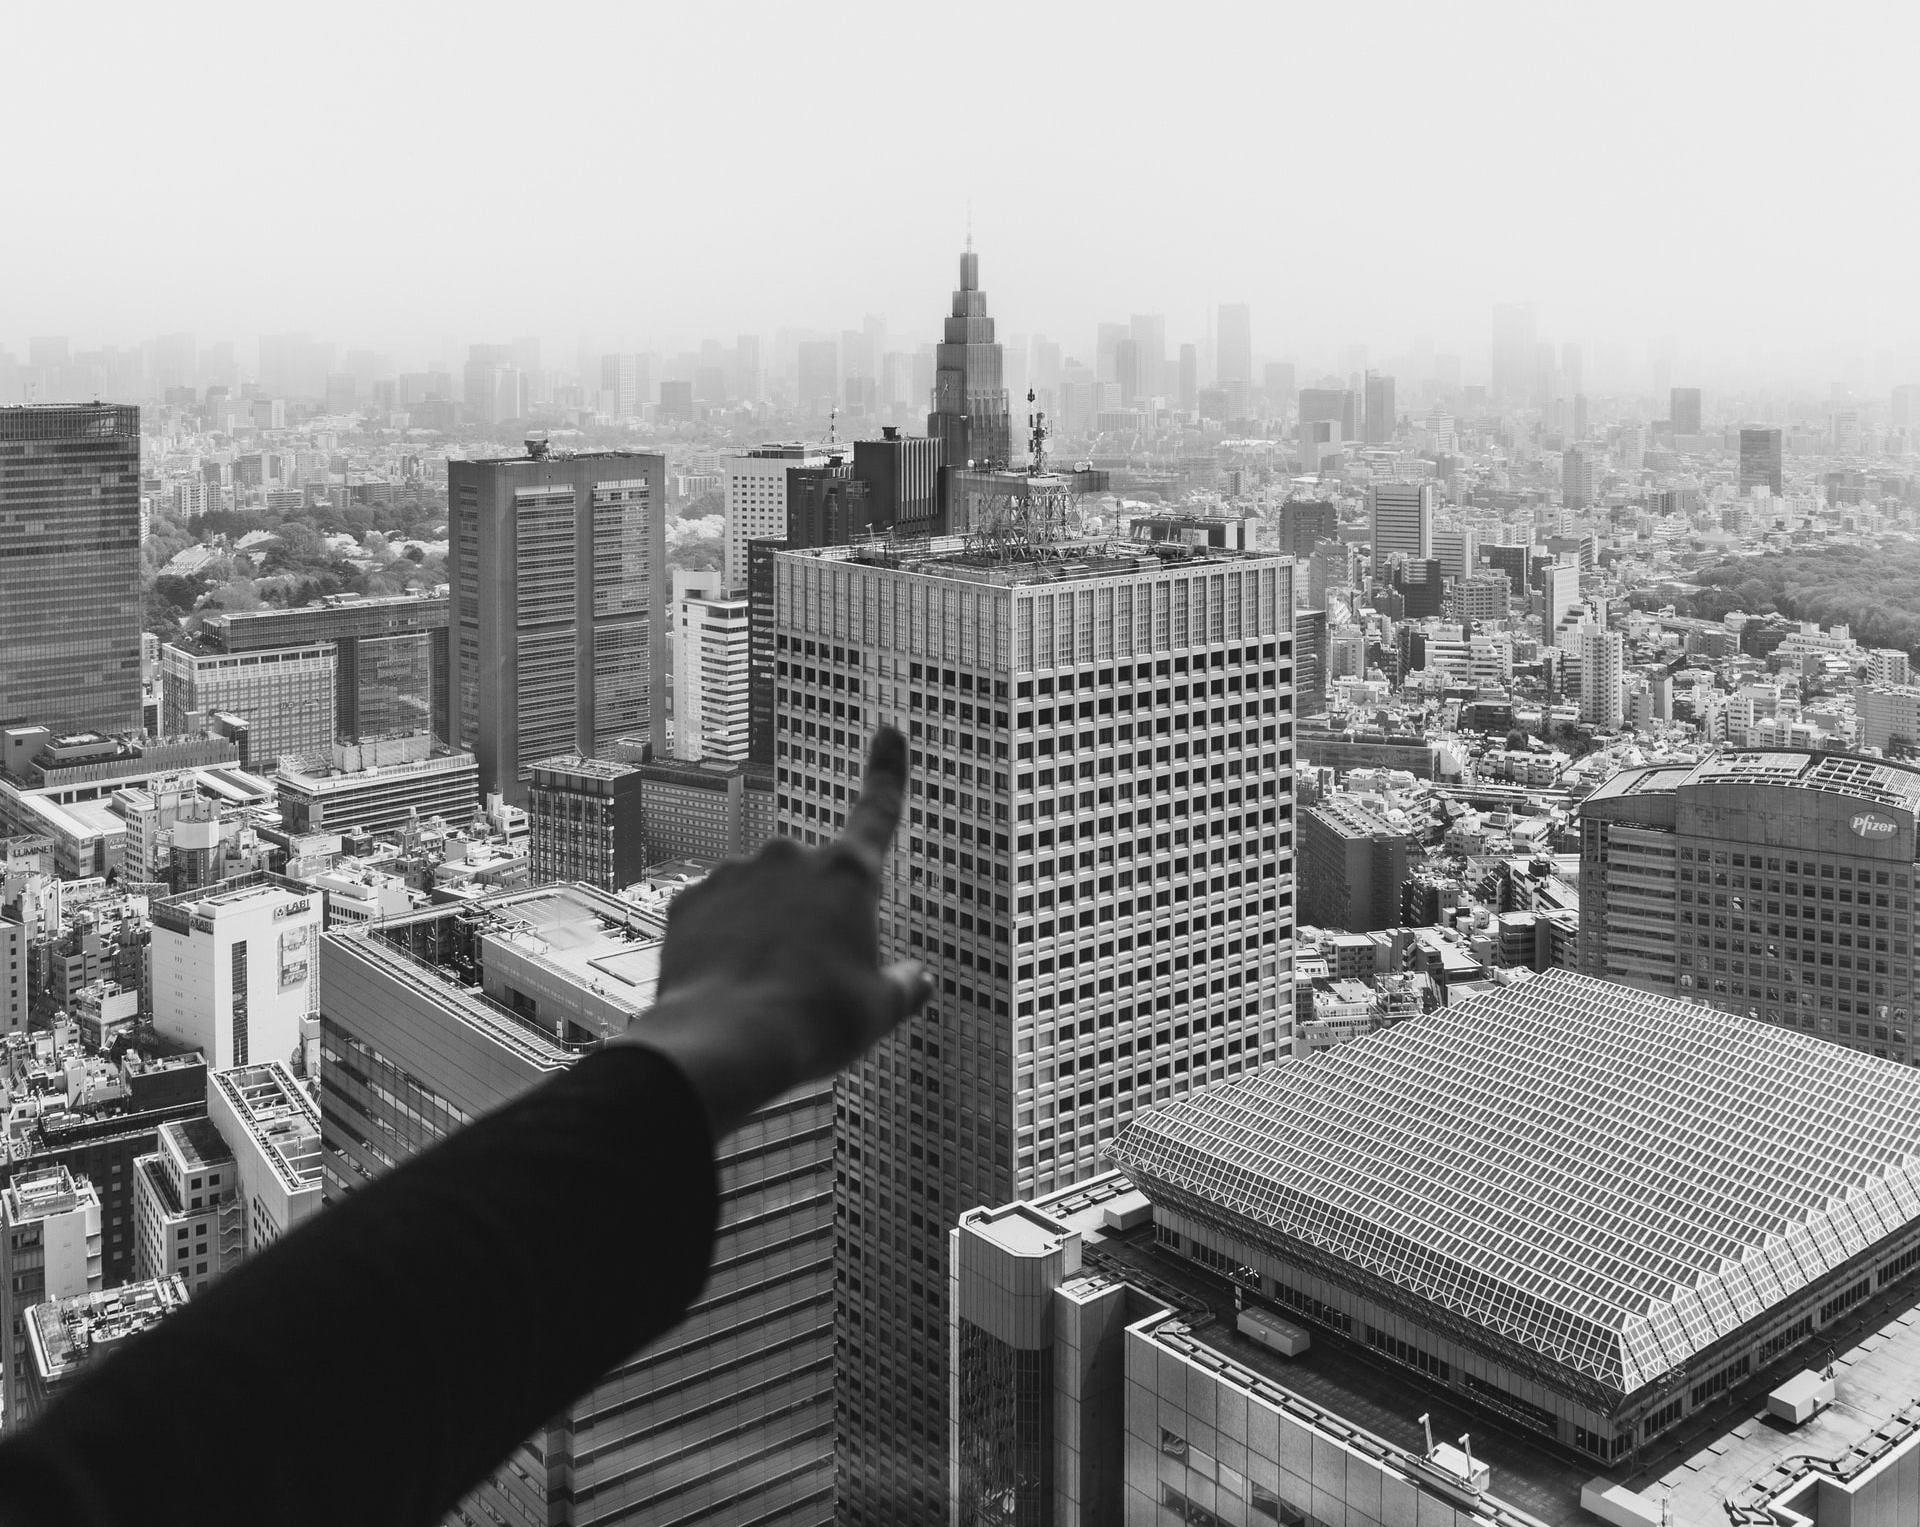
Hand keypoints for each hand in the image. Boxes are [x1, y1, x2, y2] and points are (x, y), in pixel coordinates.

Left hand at [618, 728, 930, 1135]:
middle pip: (813, 882)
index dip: (888, 770)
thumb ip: (906, 987)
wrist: (724, 1044)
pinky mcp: (689, 898)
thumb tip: (918, 980)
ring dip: (765, 930)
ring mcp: (734, 873)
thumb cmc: (814, 1023)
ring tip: (765, 991)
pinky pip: (717, 916)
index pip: (878, 810)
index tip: (889, 731)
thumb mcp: (879, 1011)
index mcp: (848, 874)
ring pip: (761, 899)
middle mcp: (790, 858)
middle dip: (812, 918)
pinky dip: (724, 943)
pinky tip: (726, 984)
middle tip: (810, 980)